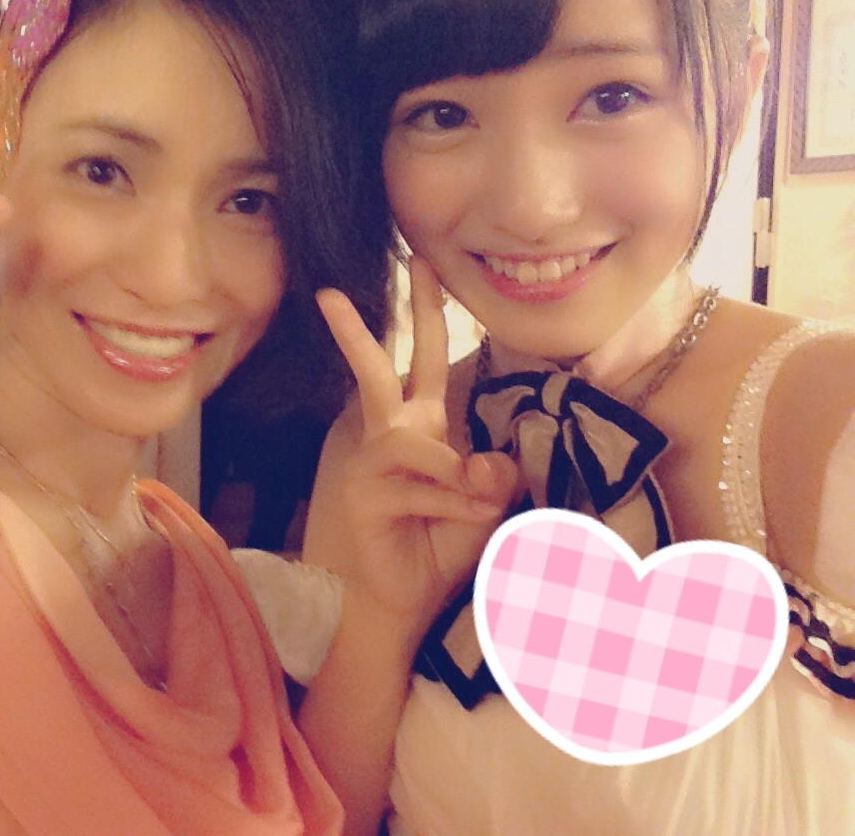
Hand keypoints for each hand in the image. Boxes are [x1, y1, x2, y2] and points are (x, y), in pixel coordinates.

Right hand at [310, 257, 518, 631]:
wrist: (395, 600)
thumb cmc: (436, 546)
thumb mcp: (484, 510)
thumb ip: (495, 481)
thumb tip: (492, 463)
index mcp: (424, 427)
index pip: (430, 360)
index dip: (429, 313)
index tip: (423, 266)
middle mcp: (393, 433)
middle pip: (395, 363)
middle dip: (407, 312)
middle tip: (412, 261)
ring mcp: (372, 459)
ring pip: (421, 442)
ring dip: (456, 475)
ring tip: (481, 502)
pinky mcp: (364, 490)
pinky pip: (423, 486)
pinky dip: (453, 506)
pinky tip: (464, 523)